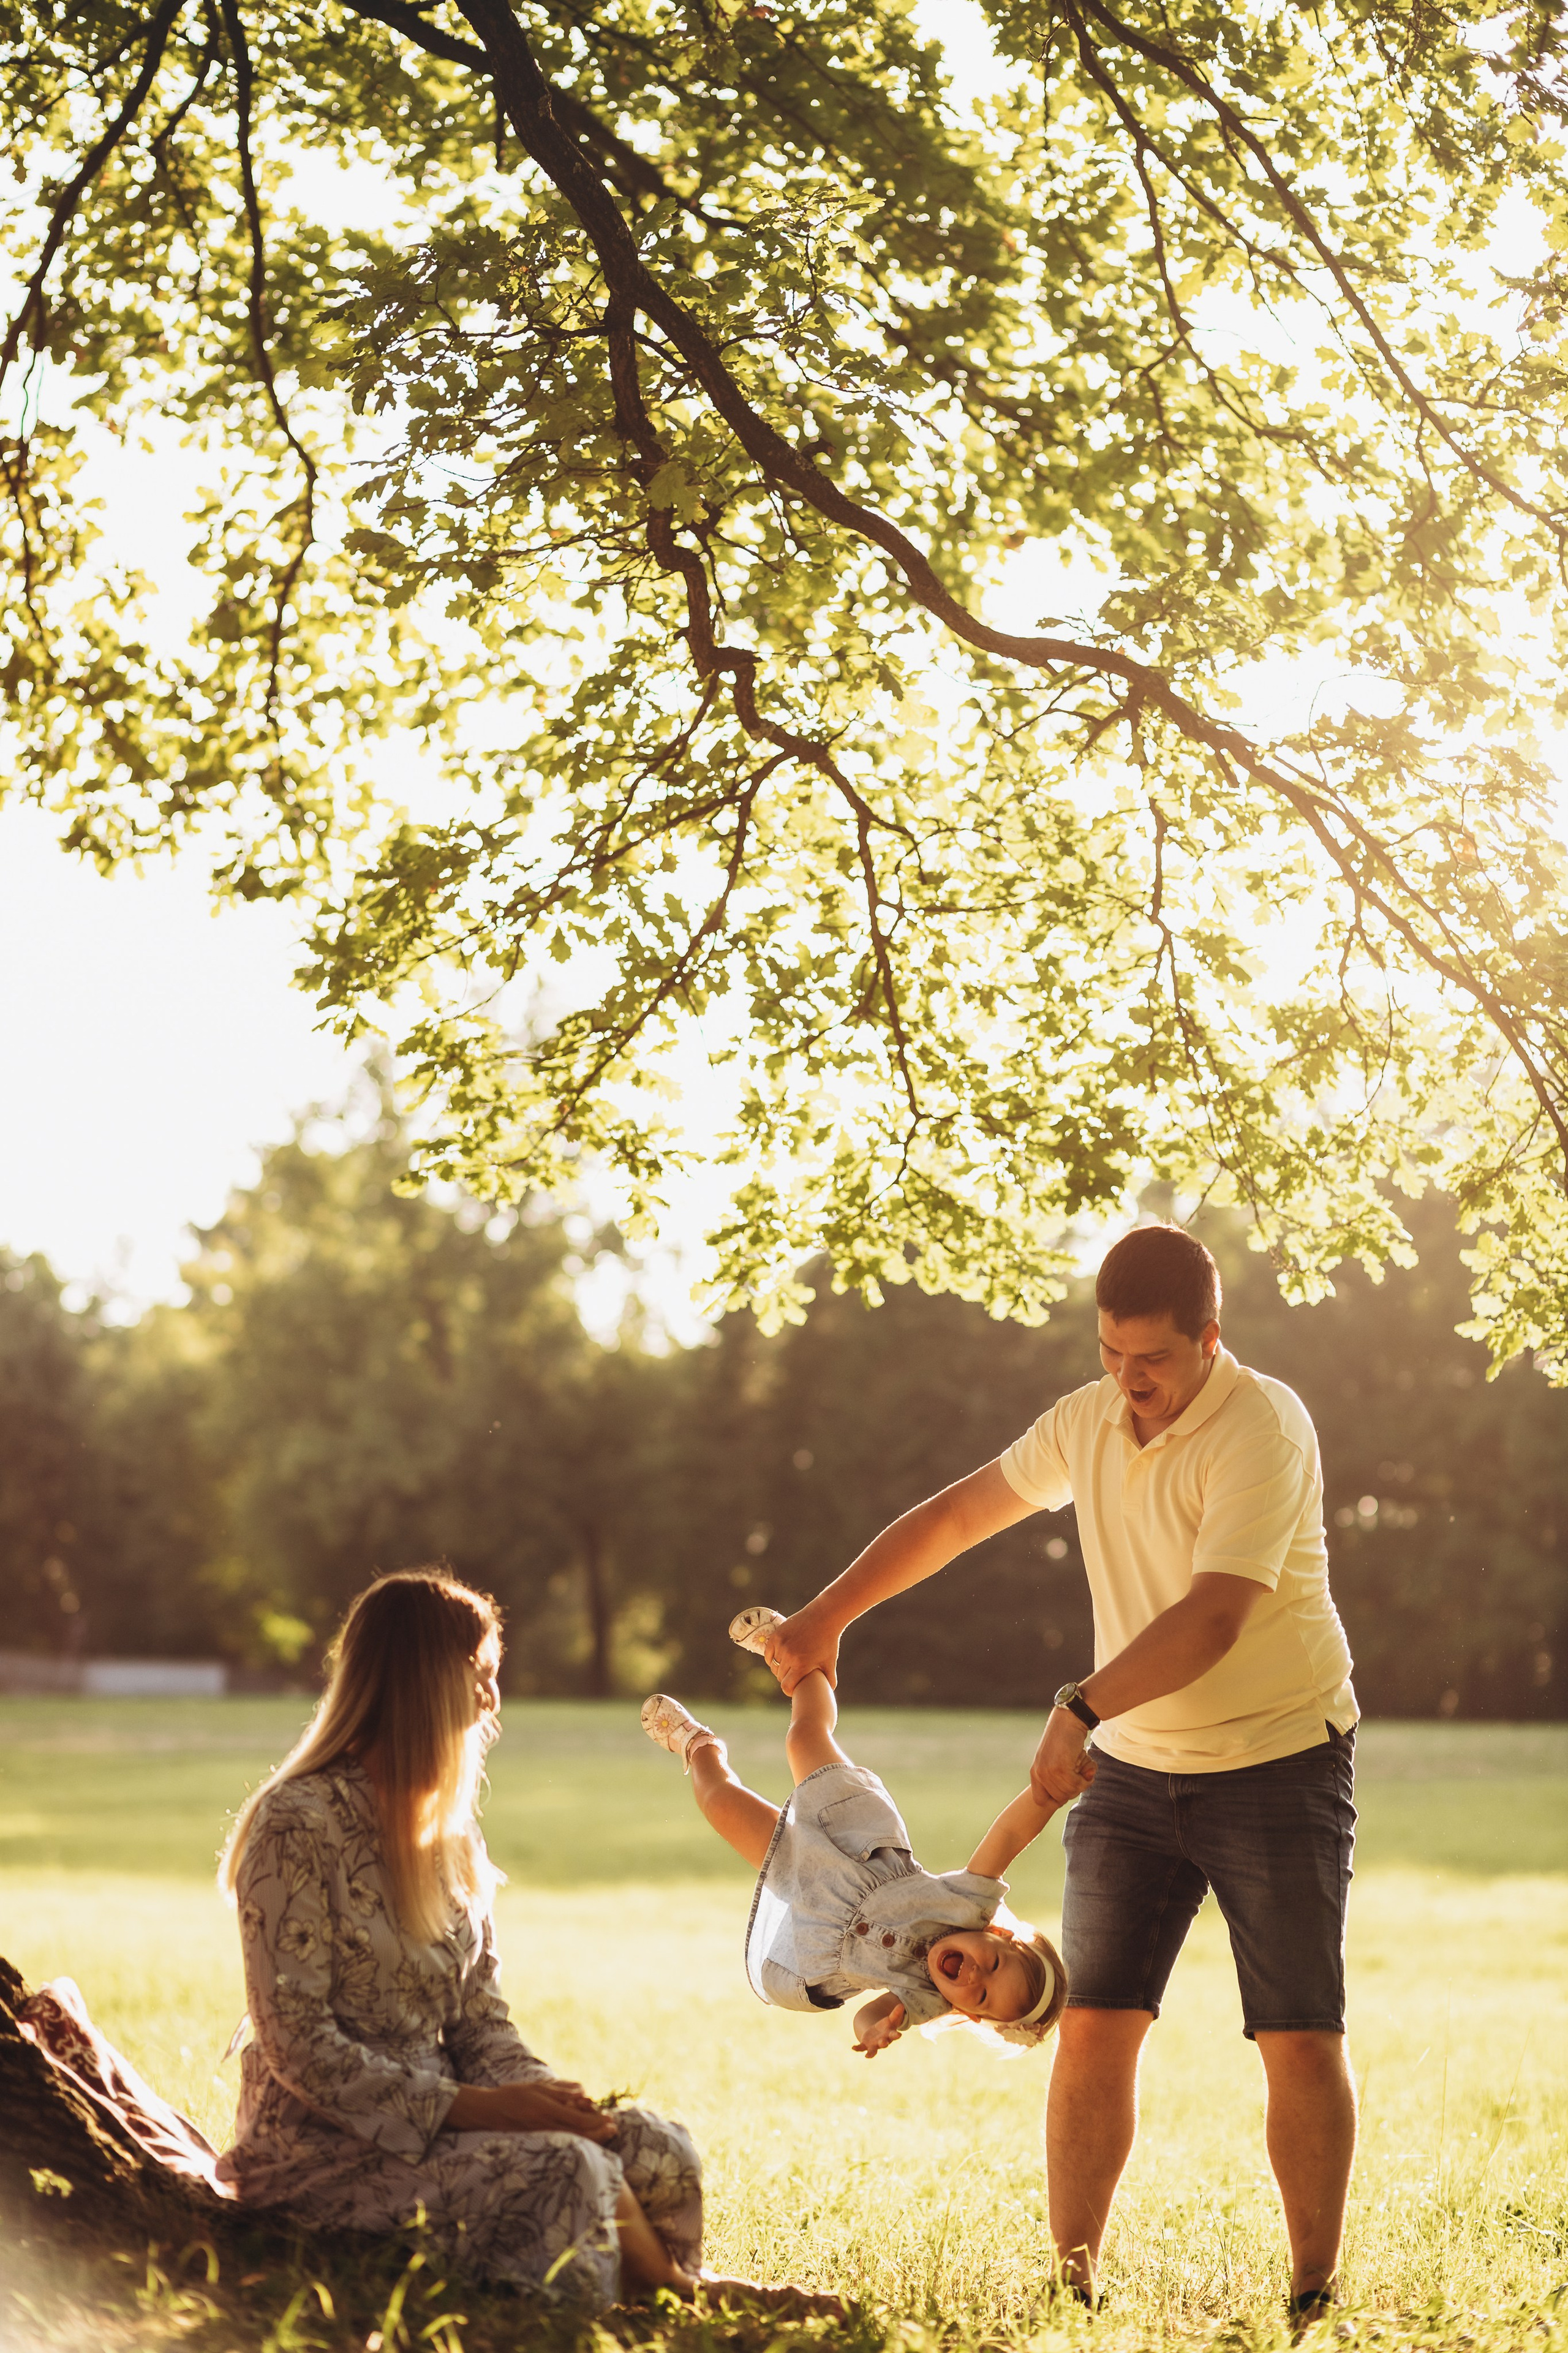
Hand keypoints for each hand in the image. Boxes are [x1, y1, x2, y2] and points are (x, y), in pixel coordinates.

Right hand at [446, 2077, 616, 2141]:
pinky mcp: (539, 2141)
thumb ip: (561, 2090)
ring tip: (605, 2133)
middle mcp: (547, 2126)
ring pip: (572, 2141)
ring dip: (591, 2138)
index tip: (609, 2119)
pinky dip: (577, 2140)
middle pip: (579, 2134)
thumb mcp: (538, 2087)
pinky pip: (562, 2143)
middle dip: (598, 2133)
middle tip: (613, 2129)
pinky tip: (585, 2137)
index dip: (596, 2121)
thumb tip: (584, 2092)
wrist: (489, 2112)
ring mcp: (543, 2136)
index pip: (578, 2120)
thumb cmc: (514, 2095)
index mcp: (547, 2111)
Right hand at [764, 1601, 841, 1693]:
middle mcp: (789, 1656)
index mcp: (801, 1665)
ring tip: (786, 1667)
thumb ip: (830, 1680)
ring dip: (779, 1668)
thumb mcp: (830, 1662)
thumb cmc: (828, 1641)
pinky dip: (771, 1658)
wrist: (823, 1617)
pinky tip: (777, 1659)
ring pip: (774, 1665)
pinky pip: (768, 1653)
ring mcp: (781, 1645)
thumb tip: (828, 1692)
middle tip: (792, 1676)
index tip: (793, 1689)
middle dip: (786, 1678)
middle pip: (780, 1676)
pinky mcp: (776, 1636)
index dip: (789, 1690)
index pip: (786, 1686)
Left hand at [853, 2000, 905, 2057]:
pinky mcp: (865, 2045)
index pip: (894, 2035)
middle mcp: (882, 2041)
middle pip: (884, 2043)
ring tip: (867, 2055)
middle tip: (884, 2043)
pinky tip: (853, 2047)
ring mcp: (874, 2044)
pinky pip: (861, 2048)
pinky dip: (858, 2048)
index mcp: (889, 2035)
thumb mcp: (891, 2019)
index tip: (899, 2035)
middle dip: (884, 2043)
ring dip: (871, 2052)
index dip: (896, 2035)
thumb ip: (895, 2013)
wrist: (877, 2033)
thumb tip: (901, 2005)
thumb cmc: (886, 2027)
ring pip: (873, 2050)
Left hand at [1029, 1708, 1098, 1807]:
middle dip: (1073, 1789)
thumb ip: (1060, 1778)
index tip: (1067, 1787)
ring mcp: (1049, 1771)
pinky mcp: (1061, 1767)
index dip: (1055, 1798)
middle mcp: (1039, 1773)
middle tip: (1078, 1772)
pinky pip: (1077, 1784)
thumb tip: (1071, 1793)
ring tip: (1082, 1765)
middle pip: (1060, 1798)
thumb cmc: (1066, 1739)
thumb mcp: (1055, 1760)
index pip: (1040, 1800)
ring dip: (1081, 1782)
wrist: (1068, 1720)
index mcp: (1035, 1772)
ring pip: (1070, 1792)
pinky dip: (1085, 1777)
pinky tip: (1085, 1762)